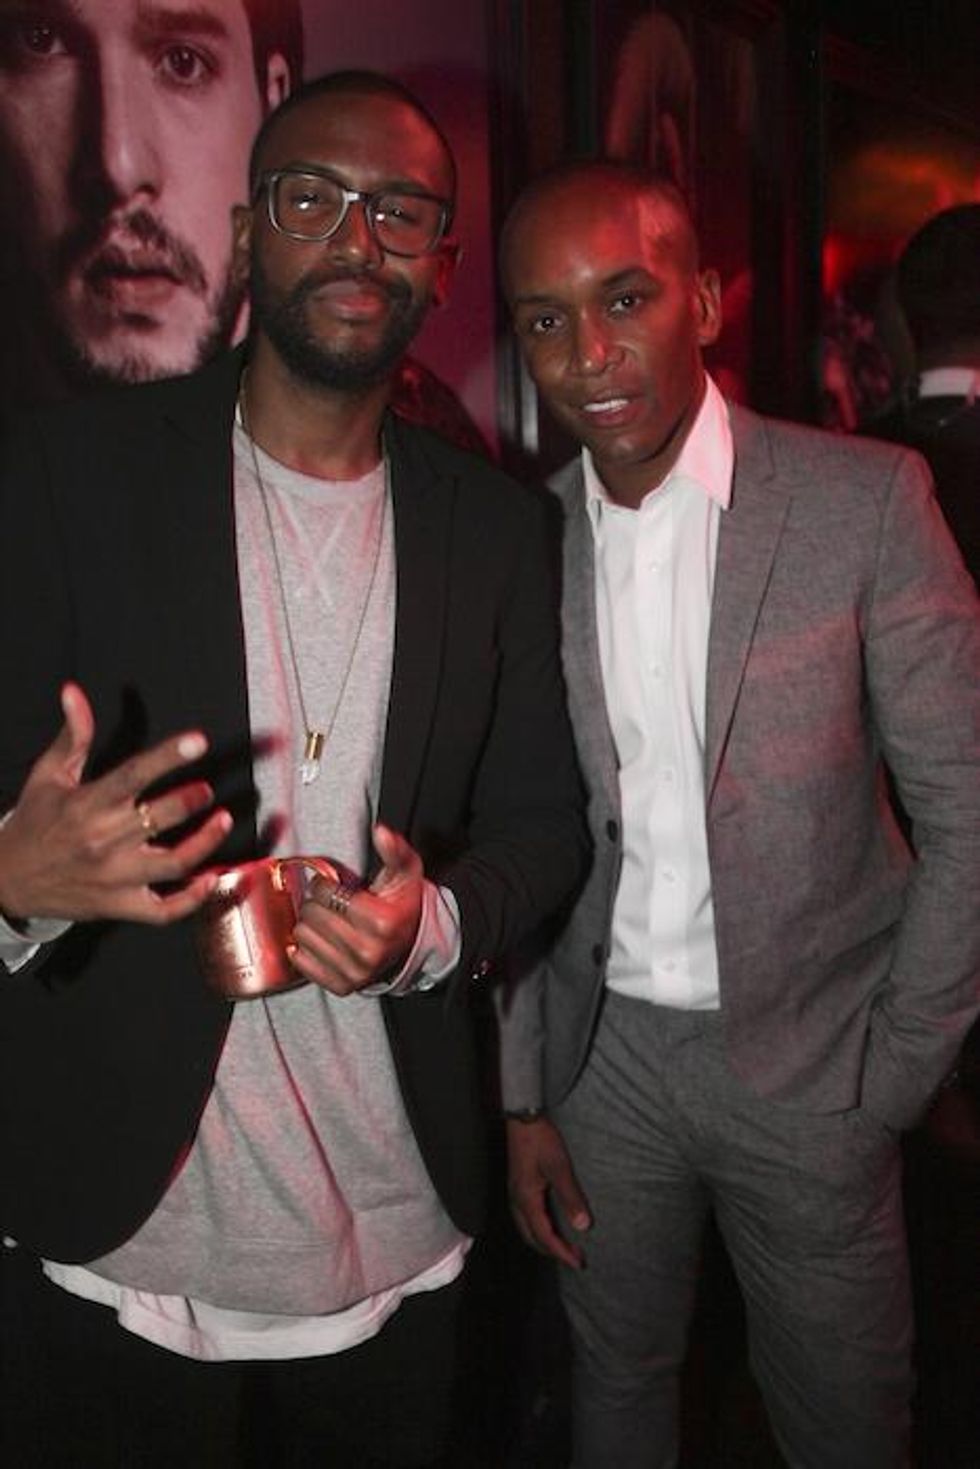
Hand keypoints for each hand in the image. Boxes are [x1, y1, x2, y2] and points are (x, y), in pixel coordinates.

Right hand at [0, 682, 231, 924]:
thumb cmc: (34, 825)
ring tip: (223, 821)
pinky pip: (163, 910)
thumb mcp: (47, 776)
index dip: (168, 756)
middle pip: (158, 818)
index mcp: (86, 805)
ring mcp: (114, 877)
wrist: (7, 881)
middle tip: (207, 789)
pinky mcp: (120, 905)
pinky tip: (211, 877)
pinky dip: (192, 898)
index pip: (133, 775)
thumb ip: (73, 735)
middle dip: (190, 800)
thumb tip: (74, 693)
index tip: (197, 742)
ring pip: (170, 863)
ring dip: (204, 843)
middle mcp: (102, 841)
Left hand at [290, 823, 423, 995]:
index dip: (324, 884)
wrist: (409, 945)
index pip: (326, 893)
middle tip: (331, 904)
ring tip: (328, 922)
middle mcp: (368, 951)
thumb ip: (394, 850)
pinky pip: (301, 962)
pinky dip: (305, 949)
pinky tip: (322, 940)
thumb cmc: (401, 906)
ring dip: (310, 925)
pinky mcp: (341, 986)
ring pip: (302, 936)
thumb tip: (382, 833)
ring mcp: (354, 971)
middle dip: (316, 903)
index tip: (334, 886)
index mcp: (382, 922)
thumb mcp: (405, 873)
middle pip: (310, 914)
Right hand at [507, 1114, 591, 1268]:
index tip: (578, 1263)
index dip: (562, 1253)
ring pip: (527, 1230)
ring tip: (564, 1246)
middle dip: (553, 1251)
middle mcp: (517, 1201)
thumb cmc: (541, 1140)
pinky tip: (550, 1224)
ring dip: (545, 1242)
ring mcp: (515, 1194)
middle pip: (532, 1238)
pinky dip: (539, 1229)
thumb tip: (583, 1226)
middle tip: (574, 1257)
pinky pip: (526, 1218)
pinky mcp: (518, 1187)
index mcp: (526, 1199)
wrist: (522, 1119)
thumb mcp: (559, 1167)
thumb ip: (570, 1196)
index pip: (544, 1236)